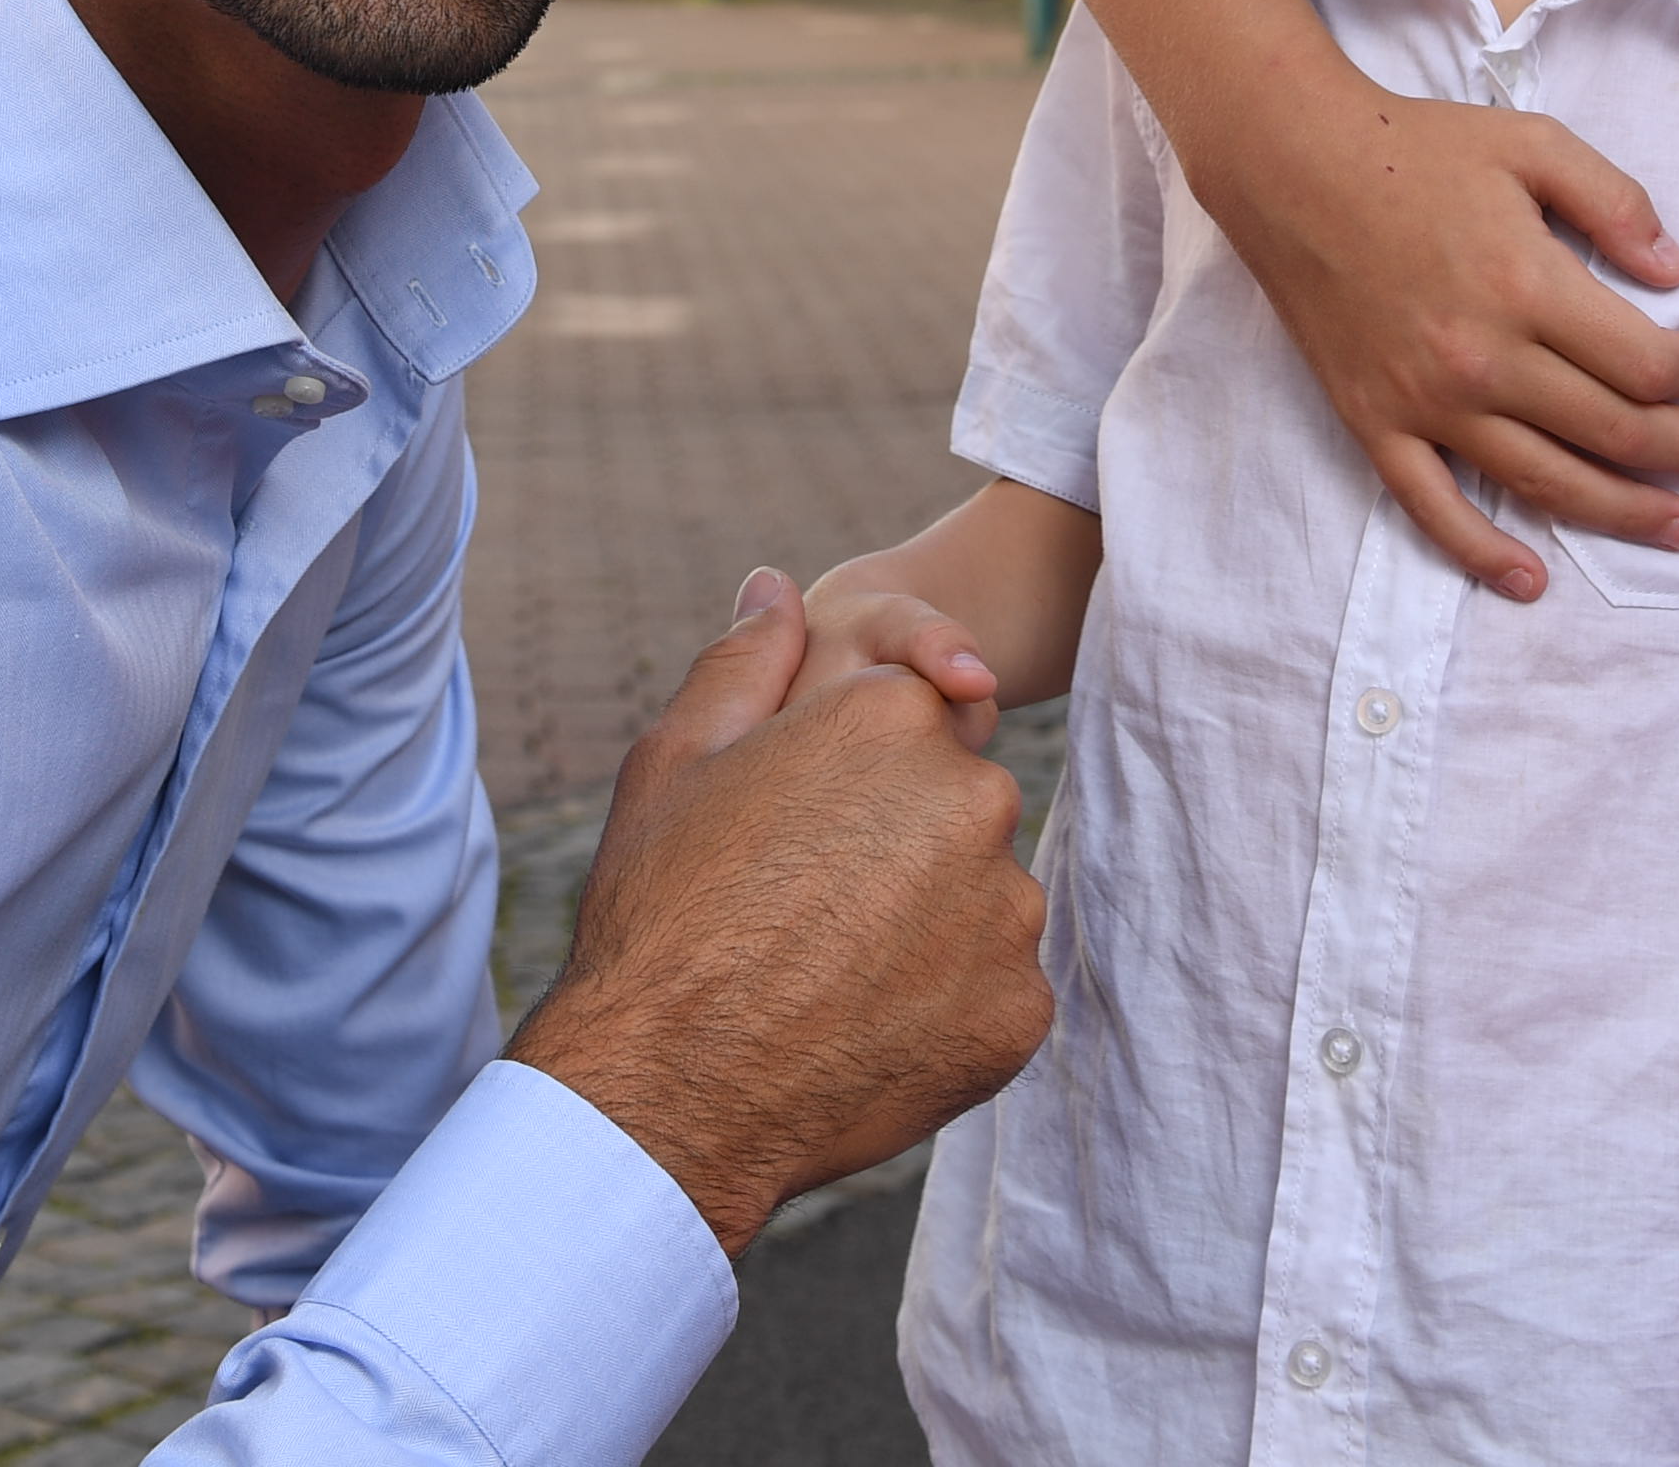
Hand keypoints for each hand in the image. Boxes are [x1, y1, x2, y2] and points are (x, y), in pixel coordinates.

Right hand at [508, 571, 1054, 1249]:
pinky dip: (948, 1006)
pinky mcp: (1020, 1011)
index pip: (916, 716)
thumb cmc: (658, 914)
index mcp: (894, 716)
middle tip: (808, 912)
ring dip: (931, 926)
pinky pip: (997, 989)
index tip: (802, 830)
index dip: (853, 775)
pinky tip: (865, 1027)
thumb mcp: (676, 761)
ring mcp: (1006, 910)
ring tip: (831, 975)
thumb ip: (745, 661)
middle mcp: (974, 797)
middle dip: (899, 846)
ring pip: (984, 898)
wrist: (666, 1092)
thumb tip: (773, 586)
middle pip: (957, 806)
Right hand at [1182, 69, 1678, 600]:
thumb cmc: (1417, 147)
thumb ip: (1614, 202)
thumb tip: (1676, 271)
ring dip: (1624, 513)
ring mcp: (1426, 402)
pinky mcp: (1376, 424)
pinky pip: (1434, 509)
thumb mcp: (1532, 142)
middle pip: (1614, 432)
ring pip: (1545, 482)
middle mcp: (1483, 358)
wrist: (1292, 166)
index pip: (1644, 364)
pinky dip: (1483, 554)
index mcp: (1528, 285)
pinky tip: (1531, 580)